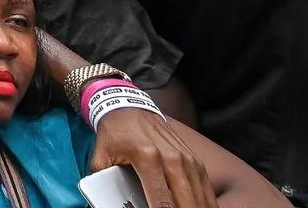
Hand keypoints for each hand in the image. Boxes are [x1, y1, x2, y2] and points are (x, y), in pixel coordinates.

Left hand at [90, 109, 214, 207]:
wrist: (128, 108)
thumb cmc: (114, 135)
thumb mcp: (101, 157)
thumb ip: (104, 182)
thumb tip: (106, 200)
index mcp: (148, 158)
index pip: (161, 199)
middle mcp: (172, 158)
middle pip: (185, 200)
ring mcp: (187, 158)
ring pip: (200, 195)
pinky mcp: (194, 159)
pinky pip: (205, 186)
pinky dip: (206, 201)